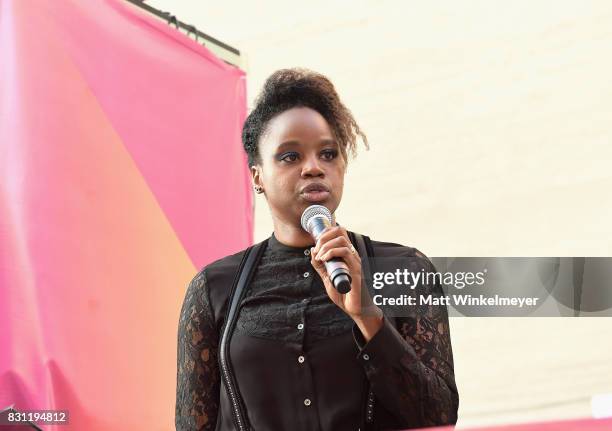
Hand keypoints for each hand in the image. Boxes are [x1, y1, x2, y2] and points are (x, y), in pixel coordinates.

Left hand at [310, 225, 383, 339]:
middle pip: (340, 230)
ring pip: (341, 240)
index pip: (338, 232)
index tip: (316, 244)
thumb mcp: (327, 277)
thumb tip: (313, 250)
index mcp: (346, 254)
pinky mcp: (356, 268)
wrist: (355, 308)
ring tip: (319, 257)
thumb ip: (320, 265)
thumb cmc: (343, 294)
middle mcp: (352, 254)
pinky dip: (331, 253)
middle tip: (317, 250)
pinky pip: (345, 252)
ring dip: (326, 246)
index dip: (325, 232)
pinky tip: (324, 260)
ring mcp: (355, 260)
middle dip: (323, 237)